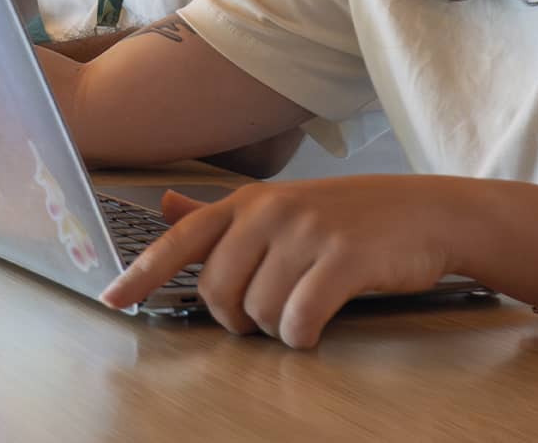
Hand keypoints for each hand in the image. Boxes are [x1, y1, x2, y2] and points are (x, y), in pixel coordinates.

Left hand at [100, 177, 463, 345]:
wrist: (427, 213)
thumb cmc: (349, 217)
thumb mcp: (282, 206)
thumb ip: (221, 214)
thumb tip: (166, 206)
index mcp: (249, 202)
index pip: (182, 240)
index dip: (142, 273)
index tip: (110, 300)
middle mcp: (270, 211)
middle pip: (218, 291)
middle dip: (236, 318)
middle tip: (264, 315)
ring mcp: (307, 232)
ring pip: (259, 311)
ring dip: (278, 327)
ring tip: (304, 307)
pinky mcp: (342, 258)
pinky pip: (299, 319)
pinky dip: (304, 335)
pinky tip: (318, 325)